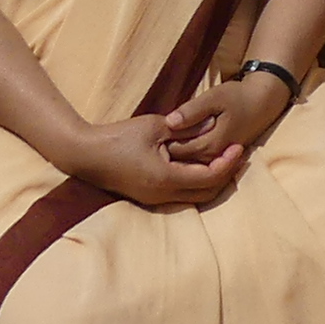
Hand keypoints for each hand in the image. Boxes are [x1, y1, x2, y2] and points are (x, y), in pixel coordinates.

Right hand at [52, 112, 245, 209]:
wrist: (85, 154)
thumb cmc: (118, 137)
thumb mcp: (156, 127)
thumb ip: (187, 129)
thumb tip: (213, 125)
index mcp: (166, 179)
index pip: (209, 177)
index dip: (228, 163)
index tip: (239, 147)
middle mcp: (163, 195)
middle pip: (207, 193)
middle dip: (226, 175)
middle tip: (237, 155)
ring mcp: (155, 199)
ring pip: (195, 196)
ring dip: (212, 180)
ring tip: (224, 158)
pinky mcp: (148, 196)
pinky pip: (181, 194)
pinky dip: (196, 182)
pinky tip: (200, 164)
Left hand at [161, 70, 293, 166]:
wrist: (262, 103)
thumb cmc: (237, 96)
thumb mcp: (214, 97)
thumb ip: (192, 111)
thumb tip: (169, 122)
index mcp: (210, 144)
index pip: (176, 150)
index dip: (160, 143)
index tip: (149, 133)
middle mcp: (214, 157)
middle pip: (180, 161)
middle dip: (164, 152)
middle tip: (148, 140)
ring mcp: (217, 159)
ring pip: (187, 163)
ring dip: (173, 155)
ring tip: (157, 143)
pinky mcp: (219, 157)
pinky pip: (196, 161)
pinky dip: (185, 154)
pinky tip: (175, 143)